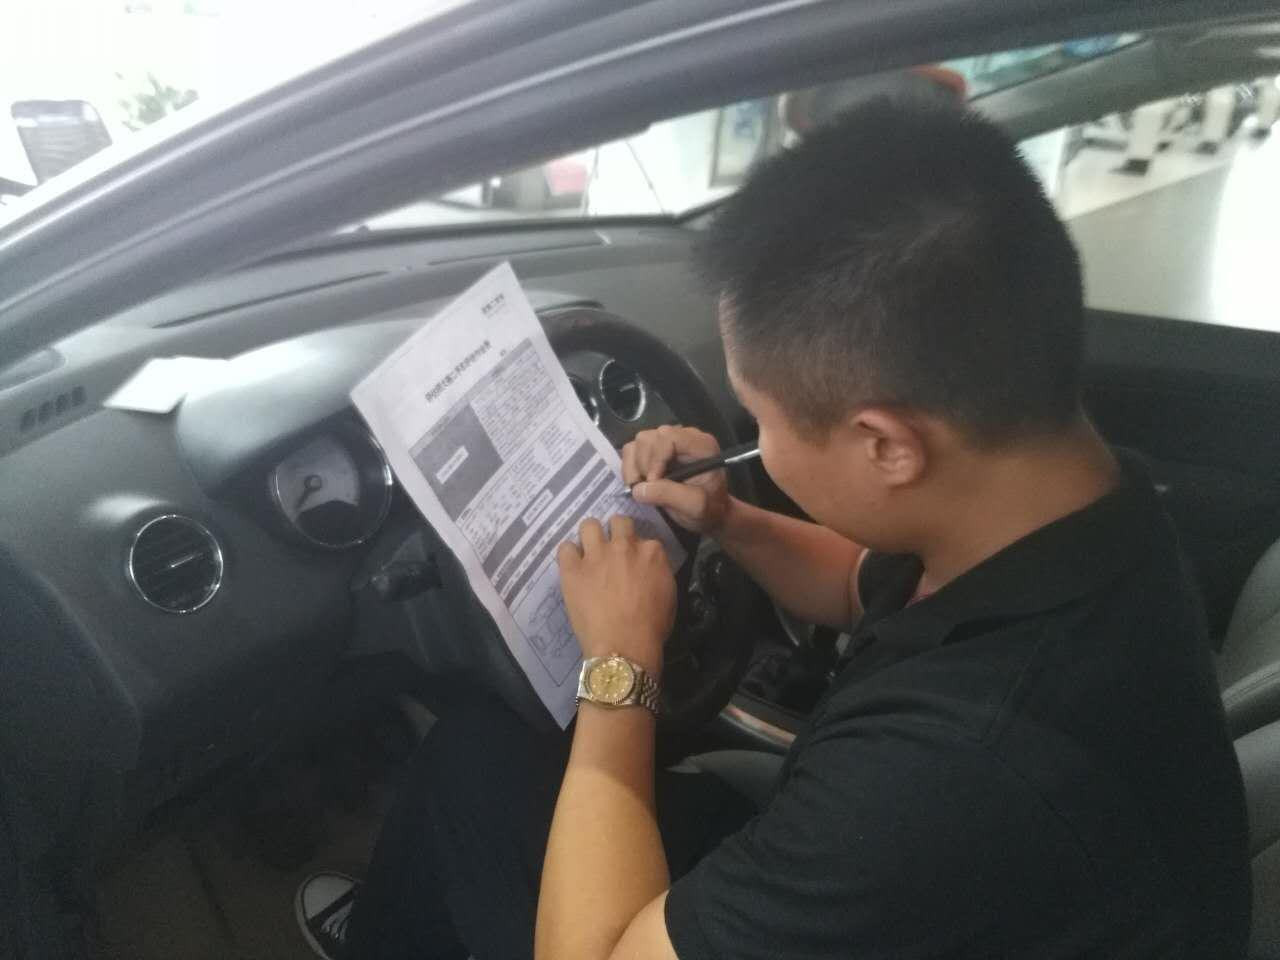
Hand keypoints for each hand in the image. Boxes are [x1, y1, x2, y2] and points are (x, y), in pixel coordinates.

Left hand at [557, 516, 674, 674]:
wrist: (624, 647)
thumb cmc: (652, 628)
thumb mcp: (668, 595)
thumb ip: (658, 572)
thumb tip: (648, 569)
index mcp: (652, 552)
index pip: (643, 537)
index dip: (636, 549)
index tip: (632, 562)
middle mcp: (624, 546)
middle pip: (618, 522)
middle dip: (615, 533)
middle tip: (611, 551)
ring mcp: (596, 555)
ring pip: (589, 525)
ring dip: (590, 536)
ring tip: (588, 552)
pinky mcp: (572, 569)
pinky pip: (565, 548)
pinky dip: (569, 556)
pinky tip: (572, 567)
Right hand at [622, 425, 731, 533]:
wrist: (708, 513)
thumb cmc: (708, 509)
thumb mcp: (696, 507)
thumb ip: (670, 495)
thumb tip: (638, 489)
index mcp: (701, 445)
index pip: (669, 436)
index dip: (656, 457)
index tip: (653, 481)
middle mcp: (683, 437)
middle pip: (650, 438)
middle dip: (644, 465)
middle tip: (649, 489)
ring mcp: (667, 441)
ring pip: (638, 443)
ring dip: (635, 468)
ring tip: (645, 488)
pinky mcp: (654, 450)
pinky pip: (632, 450)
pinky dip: (630, 468)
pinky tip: (641, 484)